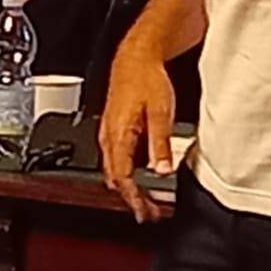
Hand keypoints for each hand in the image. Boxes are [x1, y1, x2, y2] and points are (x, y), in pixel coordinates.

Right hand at [99, 45, 175, 222]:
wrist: (135, 57)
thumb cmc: (146, 78)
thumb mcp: (160, 112)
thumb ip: (159, 143)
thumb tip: (162, 170)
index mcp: (118, 136)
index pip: (123, 178)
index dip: (135, 199)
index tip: (147, 213)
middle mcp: (109, 137)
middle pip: (115, 179)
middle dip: (131, 199)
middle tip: (149, 213)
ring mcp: (109, 132)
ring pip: (113, 169)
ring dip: (128, 187)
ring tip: (145, 200)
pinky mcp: (113, 127)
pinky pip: (115, 157)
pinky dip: (126, 172)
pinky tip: (140, 174)